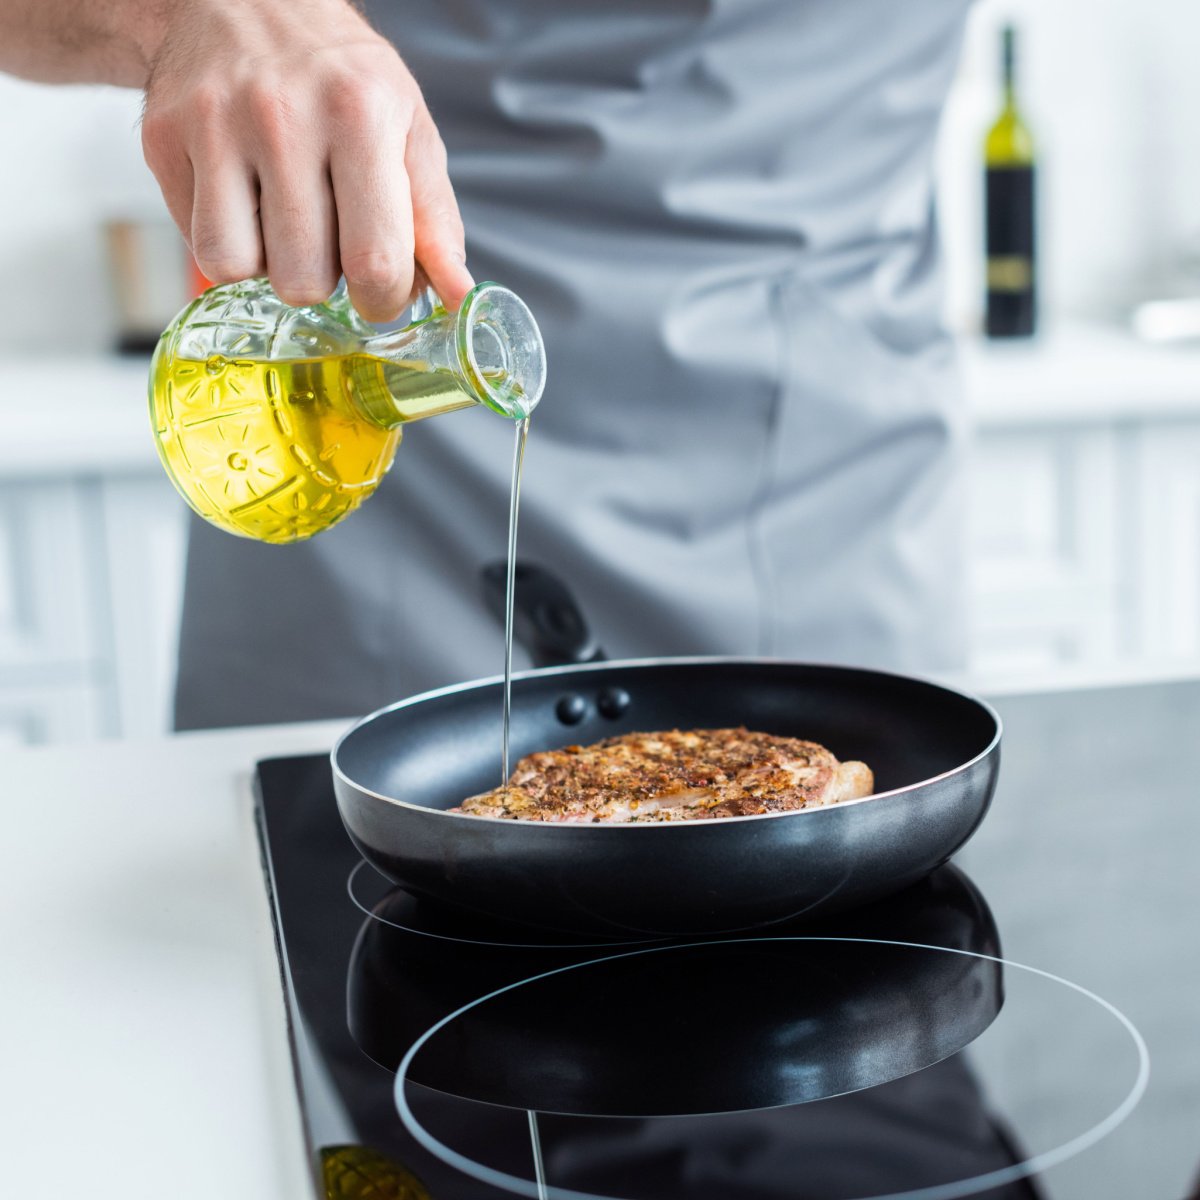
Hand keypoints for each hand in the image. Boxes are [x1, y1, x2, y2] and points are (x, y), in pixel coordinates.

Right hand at [140, 0, 473, 319]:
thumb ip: (436, 223)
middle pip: (302, 279)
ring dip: (266, 267)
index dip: (382, 300)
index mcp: (359, 114)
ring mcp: (214, 125)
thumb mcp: (409, 133)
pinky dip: (224, 241)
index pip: (374, 262)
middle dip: (323, 282)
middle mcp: (283, 116)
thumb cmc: (342, 80)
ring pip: (236, 269)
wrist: (246, 1)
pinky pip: (195, 242)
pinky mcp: (164, 138)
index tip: (379, 290)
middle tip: (327, 243)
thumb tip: (460, 298)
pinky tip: (245, 203)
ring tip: (282, 224)